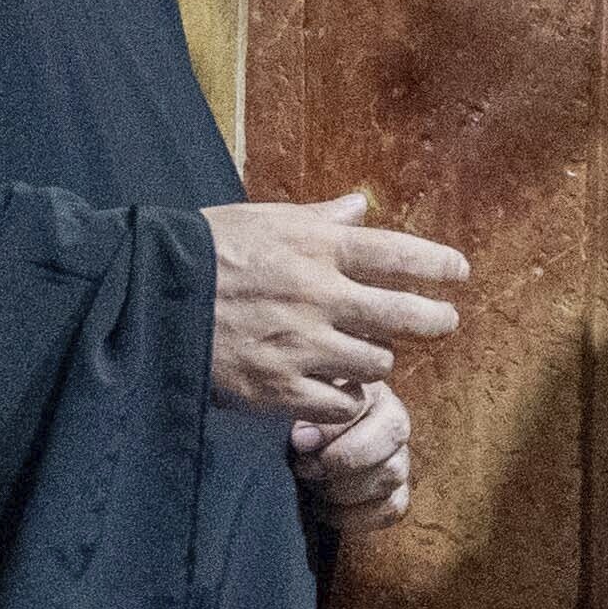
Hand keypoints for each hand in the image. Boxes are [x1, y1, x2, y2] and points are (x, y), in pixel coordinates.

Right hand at [209, 188, 468, 426]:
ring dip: (378, 361)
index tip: (460, 273)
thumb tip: (359, 206)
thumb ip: (318, 218)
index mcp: (316, 247)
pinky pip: (341, 402)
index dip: (437, 265)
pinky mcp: (281, 388)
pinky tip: (335, 389)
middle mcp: (319, 296)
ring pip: (378, 363)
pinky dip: (345, 398)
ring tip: (365, 356)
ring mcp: (302, 346)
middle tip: (446, 322)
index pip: (397, 253)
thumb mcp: (262, 220)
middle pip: (405, 314)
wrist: (148, 298)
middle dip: (435, 320)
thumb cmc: (204, 251)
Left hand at [290, 376, 415, 528]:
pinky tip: (324, 508)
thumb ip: (297, 415)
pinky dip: (355, 515)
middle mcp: (391, 419)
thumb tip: (303, 438)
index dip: (333, 426)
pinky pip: (392, 507)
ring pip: (392, 472)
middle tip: (304, 467)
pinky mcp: (395, 494)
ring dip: (344, 487)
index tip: (298, 441)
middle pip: (394, 432)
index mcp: (368, 389)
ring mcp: (399, 459)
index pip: (368, 401)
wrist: (290, 458)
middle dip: (344, 456)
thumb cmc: (288, 430)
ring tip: (310, 486)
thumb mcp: (289, 412)